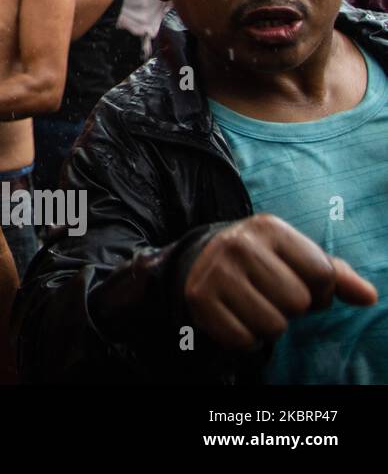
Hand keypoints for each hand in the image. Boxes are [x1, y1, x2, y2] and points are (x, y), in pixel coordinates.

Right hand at [184, 214, 377, 349]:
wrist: (201, 259)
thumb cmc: (264, 261)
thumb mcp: (297, 256)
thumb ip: (337, 275)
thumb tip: (369, 297)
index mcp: (270, 228)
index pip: (323, 275)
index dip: (321, 291)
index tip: (300, 284)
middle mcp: (240, 245)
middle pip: (298, 302)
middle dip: (292, 308)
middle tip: (272, 295)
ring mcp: (216, 272)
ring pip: (273, 325)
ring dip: (270, 326)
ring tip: (256, 307)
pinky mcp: (199, 299)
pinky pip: (244, 340)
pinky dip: (247, 338)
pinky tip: (238, 317)